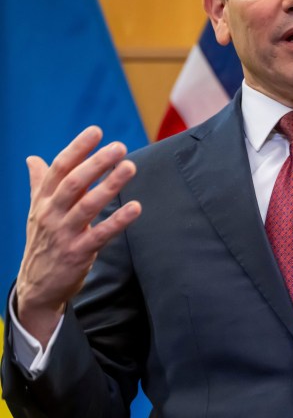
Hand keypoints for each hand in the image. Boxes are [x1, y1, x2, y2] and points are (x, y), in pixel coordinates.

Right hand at [16, 126, 141, 346]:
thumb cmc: (43, 241)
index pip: (59, 169)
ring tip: (130, 167)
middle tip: (119, 147)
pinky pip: (100, 234)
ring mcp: (64, 234)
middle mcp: (51, 214)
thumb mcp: (36, 211)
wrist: (37, 286)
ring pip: (87, 206)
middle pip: (73, 183)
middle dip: (96, 163)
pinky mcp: (78, 253)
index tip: (96, 131)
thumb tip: (32, 158)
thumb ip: (39, 183)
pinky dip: (118, 220)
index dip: (78, 148)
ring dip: (110, 186)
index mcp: (43, 200)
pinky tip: (136, 207)